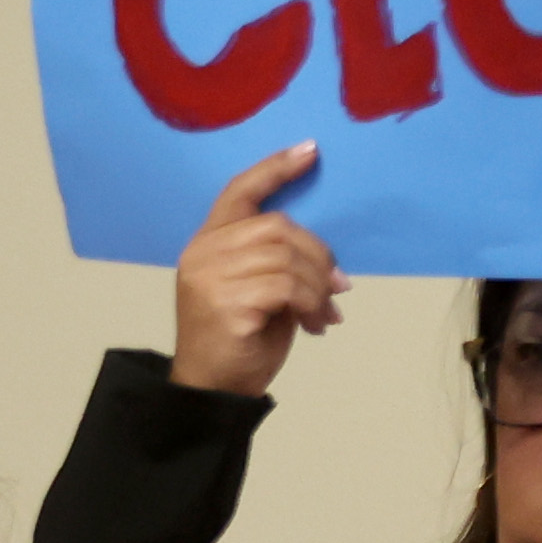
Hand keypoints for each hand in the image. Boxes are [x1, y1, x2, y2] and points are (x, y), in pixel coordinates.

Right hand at [167, 145, 338, 396]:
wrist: (212, 391)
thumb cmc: (238, 341)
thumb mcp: (257, 290)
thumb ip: (276, 262)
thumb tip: (329, 264)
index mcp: (207, 243)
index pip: (239, 192)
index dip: (275, 169)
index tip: (311, 151)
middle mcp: (203, 252)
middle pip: (277, 226)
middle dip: (318, 255)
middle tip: (338, 287)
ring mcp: (210, 277)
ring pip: (286, 257)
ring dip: (318, 286)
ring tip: (325, 313)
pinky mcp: (226, 303)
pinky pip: (286, 287)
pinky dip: (311, 304)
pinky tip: (315, 324)